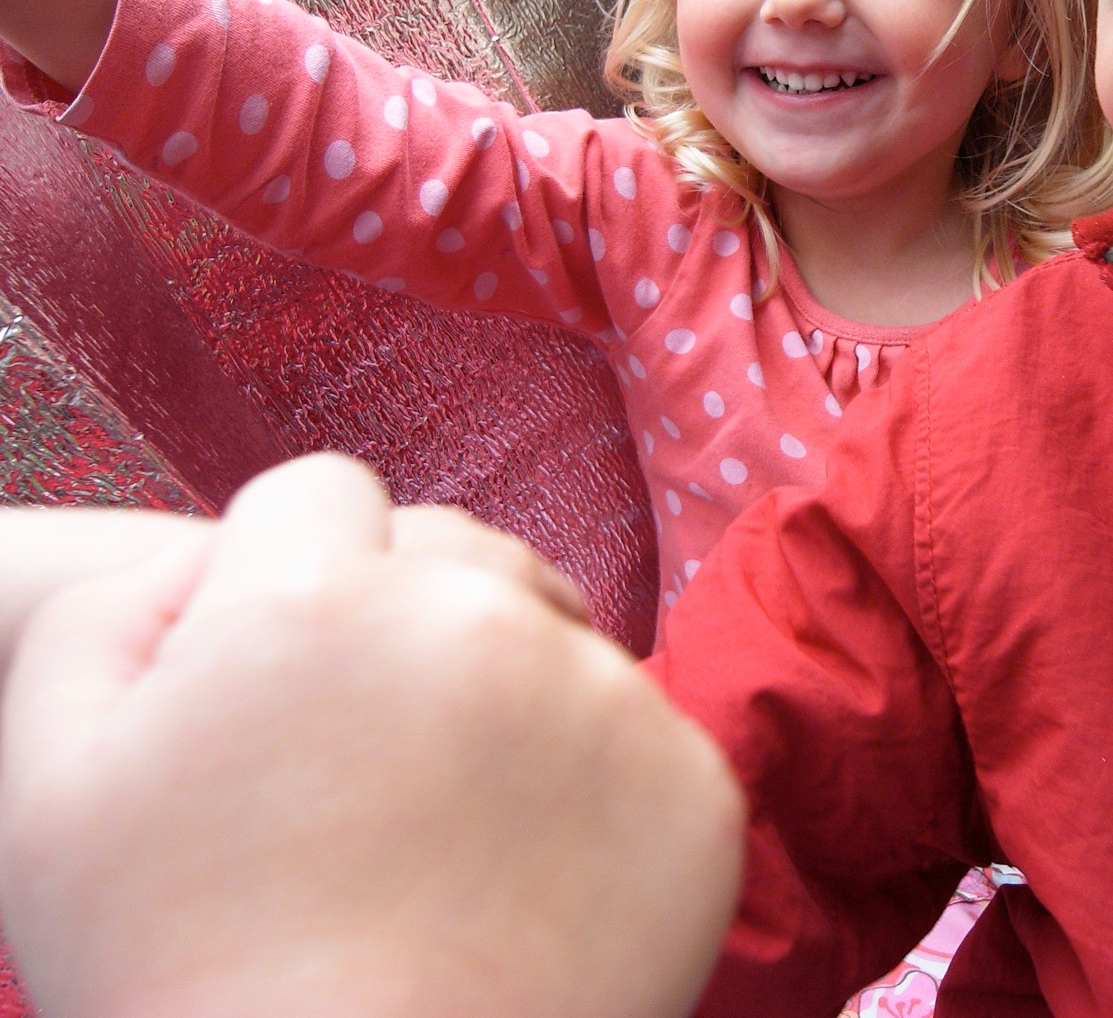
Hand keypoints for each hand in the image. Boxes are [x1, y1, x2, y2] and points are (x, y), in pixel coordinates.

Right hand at [0, 454, 743, 1017]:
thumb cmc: (185, 978)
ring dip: (511, 696)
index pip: (321, 497)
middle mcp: (478, 614)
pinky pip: (642, 737)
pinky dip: (599, 788)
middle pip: (455, 550)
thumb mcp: (55, 787)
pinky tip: (533, 881)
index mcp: (315, 595)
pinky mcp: (696, 782)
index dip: (291, 583)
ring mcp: (605, 697)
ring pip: (554, 636)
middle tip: (370, 766)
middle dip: (411, 619)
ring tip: (448, 837)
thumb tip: (210, 559)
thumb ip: (110, 621)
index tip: (285, 687)